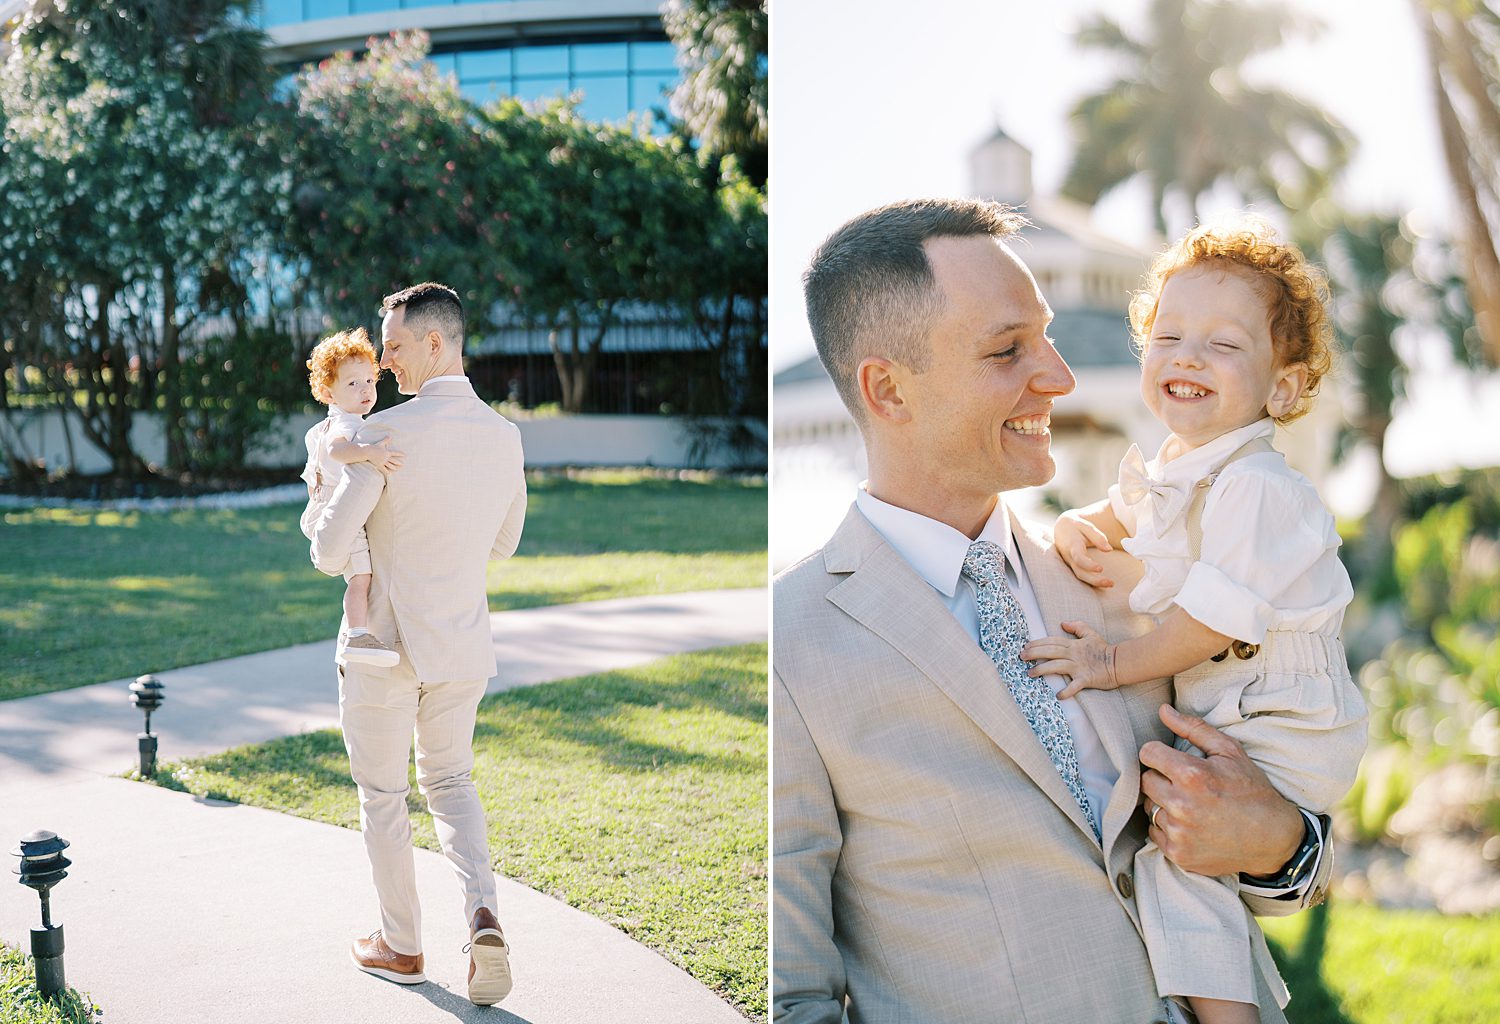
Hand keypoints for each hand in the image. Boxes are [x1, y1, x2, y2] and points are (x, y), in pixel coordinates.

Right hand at [365, 437, 403, 473]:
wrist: (368, 452)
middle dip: (398, 463)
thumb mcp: (381, 443)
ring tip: (396, 469)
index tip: (405, 455)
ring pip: (390, 465)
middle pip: (394, 461)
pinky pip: (384, 469)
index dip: (400, 454)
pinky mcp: (379, 465)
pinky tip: (389, 474)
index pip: (395, 453)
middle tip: (403, 464)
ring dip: (394, 467)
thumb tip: (389, 435)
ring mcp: (383, 462)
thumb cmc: (374, 447)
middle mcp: (386, 458)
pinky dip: (387, 472)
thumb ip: (386, 440)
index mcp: (387, 452)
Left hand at [1021, 621, 1116, 697]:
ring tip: (1030, 673)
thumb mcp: (1090, 634)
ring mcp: (1079, 667)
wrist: (1119, 663)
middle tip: (1021, 657)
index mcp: (1073, 645)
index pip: (1052, 642)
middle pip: (1050, 652)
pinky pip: (1074, 686)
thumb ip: (1077, 626)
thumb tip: (1063, 623)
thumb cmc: (1103, 649)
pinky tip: (1058, 696)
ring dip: (1042, 670)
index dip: (1038, 643)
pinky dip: (1067, 691)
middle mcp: (1073, 655)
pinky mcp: (1086, 679)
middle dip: (1034, 653)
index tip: (1025, 646)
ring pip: (1057, 666)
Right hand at [1054, 511, 1113, 588]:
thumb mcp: (1086, 526)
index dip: (1088, 565)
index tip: (1101, 568)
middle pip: (1080, 572)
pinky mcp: (1074, 566)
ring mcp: (1071, 563)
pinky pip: (1082, 576)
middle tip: (1111, 583)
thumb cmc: (1076, 527)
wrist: (1061, 528)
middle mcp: (1069, 557)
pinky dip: (1093, 581)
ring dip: (1095, 582)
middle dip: (1094, 580)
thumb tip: (1109, 550)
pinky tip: (1105, 582)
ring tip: (1111, 584)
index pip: (1078, 558)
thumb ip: (1097, 537)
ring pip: (1081, 576)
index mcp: (1072, 545)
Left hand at [1139, 705, 1303, 876]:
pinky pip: (1155, 831)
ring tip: (1190, 804)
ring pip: (1149, 807)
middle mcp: (1181, 805)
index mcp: (1192, 775)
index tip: (1171, 760)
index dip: (1159, 753)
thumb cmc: (1252, 790)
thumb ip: (1193, 728)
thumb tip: (1163, 710)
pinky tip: (1191, 823)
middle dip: (1161, 778)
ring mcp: (1179, 833)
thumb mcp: (1230, 752)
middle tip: (1184, 783)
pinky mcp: (1178, 854)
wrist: (1274, 838)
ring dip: (1163, 803)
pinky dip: (1167, 827)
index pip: (1148, 753)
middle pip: (1145, 781)